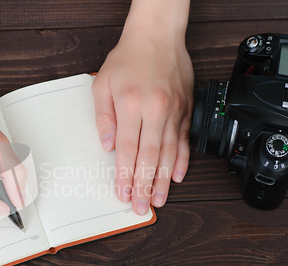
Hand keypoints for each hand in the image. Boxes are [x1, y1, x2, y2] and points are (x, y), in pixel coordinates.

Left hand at [92, 5, 193, 214]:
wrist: (156, 36)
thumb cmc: (127, 59)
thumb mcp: (102, 84)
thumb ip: (103, 117)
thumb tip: (106, 146)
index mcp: (131, 105)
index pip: (126, 150)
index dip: (124, 175)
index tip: (122, 194)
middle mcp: (155, 111)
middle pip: (149, 157)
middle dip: (144, 186)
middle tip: (140, 207)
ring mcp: (174, 111)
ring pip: (169, 153)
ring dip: (163, 180)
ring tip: (159, 200)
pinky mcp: (185, 110)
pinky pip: (184, 140)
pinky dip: (182, 160)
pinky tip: (178, 177)